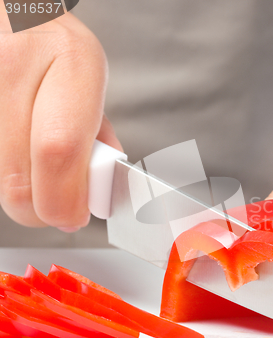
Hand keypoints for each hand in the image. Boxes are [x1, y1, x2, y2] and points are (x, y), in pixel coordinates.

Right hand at [0, 8, 121, 231]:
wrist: (14, 13)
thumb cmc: (56, 49)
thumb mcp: (90, 82)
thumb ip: (96, 137)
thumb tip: (95, 193)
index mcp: (71, 61)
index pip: (59, 149)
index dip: (63, 199)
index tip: (72, 216)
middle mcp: (17, 66)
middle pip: (17, 176)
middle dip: (38, 209)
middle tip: (55, 208)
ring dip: (19, 191)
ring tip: (38, 168)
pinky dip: (4, 171)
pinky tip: (17, 152)